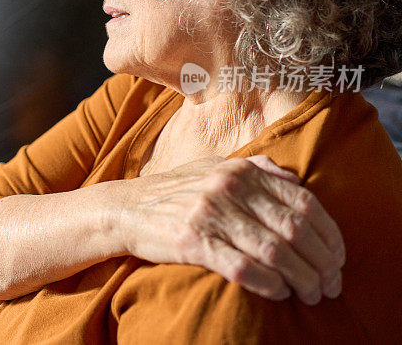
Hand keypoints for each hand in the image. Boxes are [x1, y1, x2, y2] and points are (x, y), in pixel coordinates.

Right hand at [114, 155, 345, 303]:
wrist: (125, 208)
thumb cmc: (175, 192)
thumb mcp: (214, 168)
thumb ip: (256, 169)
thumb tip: (296, 182)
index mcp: (241, 170)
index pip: (304, 202)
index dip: (330, 234)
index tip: (338, 258)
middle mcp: (229, 188)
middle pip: (295, 229)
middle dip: (321, 263)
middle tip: (331, 286)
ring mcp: (210, 214)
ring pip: (274, 251)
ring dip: (301, 279)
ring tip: (310, 295)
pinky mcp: (192, 241)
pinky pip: (242, 267)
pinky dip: (268, 284)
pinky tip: (279, 293)